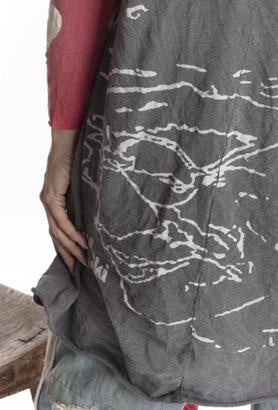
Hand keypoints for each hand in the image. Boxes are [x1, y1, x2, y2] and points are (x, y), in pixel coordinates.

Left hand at [40, 129, 87, 275]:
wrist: (69, 141)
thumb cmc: (78, 158)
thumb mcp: (81, 184)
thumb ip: (83, 198)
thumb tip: (97, 213)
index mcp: (54, 201)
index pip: (57, 230)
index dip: (65, 247)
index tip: (76, 262)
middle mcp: (48, 203)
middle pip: (55, 236)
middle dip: (67, 254)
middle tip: (79, 269)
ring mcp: (48, 200)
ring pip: (57, 232)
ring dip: (71, 248)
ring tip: (84, 259)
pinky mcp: (52, 196)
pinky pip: (61, 221)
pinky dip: (71, 233)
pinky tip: (82, 242)